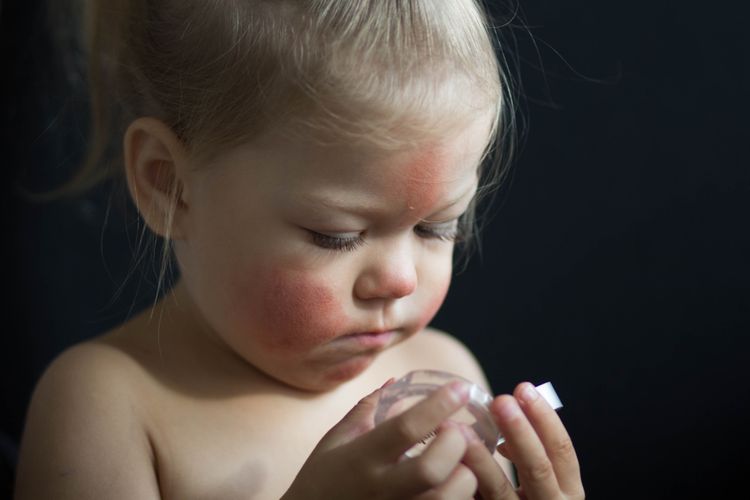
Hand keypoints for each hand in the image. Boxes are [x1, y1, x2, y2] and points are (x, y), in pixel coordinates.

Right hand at [282, 380, 478, 499]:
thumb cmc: (321, 479)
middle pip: (432, 469)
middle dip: (455, 445)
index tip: (460, 388)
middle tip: (461, 432)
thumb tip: (395, 382)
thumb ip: (367, 409)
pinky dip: (459, 498)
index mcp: (362, 456)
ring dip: (465, 477)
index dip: (437, 406)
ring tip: (464, 463)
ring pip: (446, 499)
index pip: (405, 427)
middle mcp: (380, 488)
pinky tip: (454, 485)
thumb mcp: (335, 440)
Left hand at [461, 382, 584, 499]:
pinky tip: (447, 465)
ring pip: (500, 490)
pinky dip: (462, 485)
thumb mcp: (538, 478)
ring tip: (461, 430)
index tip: (523, 388)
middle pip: (537, 468)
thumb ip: (527, 449)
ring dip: (481, 458)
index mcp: (568, 490)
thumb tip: (505, 410)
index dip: (544, 418)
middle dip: (519, 432)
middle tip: (499, 401)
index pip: (562, 450)